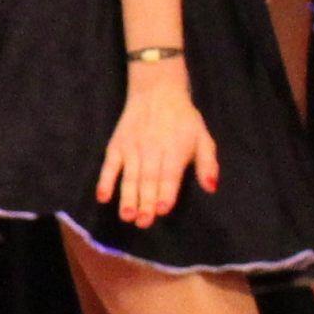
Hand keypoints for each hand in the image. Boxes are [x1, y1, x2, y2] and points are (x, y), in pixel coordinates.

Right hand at [95, 68, 219, 229]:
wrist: (156, 92)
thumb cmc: (183, 120)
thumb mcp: (203, 137)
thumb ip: (207, 164)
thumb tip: (211, 187)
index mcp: (175, 149)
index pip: (170, 174)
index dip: (166, 191)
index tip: (162, 209)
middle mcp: (152, 149)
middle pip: (148, 179)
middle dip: (145, 201)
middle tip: (143, 222)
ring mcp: (132, 148)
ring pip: (130, 175)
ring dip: (127, 196)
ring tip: (126, 215)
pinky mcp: (117, 146)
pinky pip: (110, 165)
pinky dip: (105, 180)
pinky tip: (103, 196)